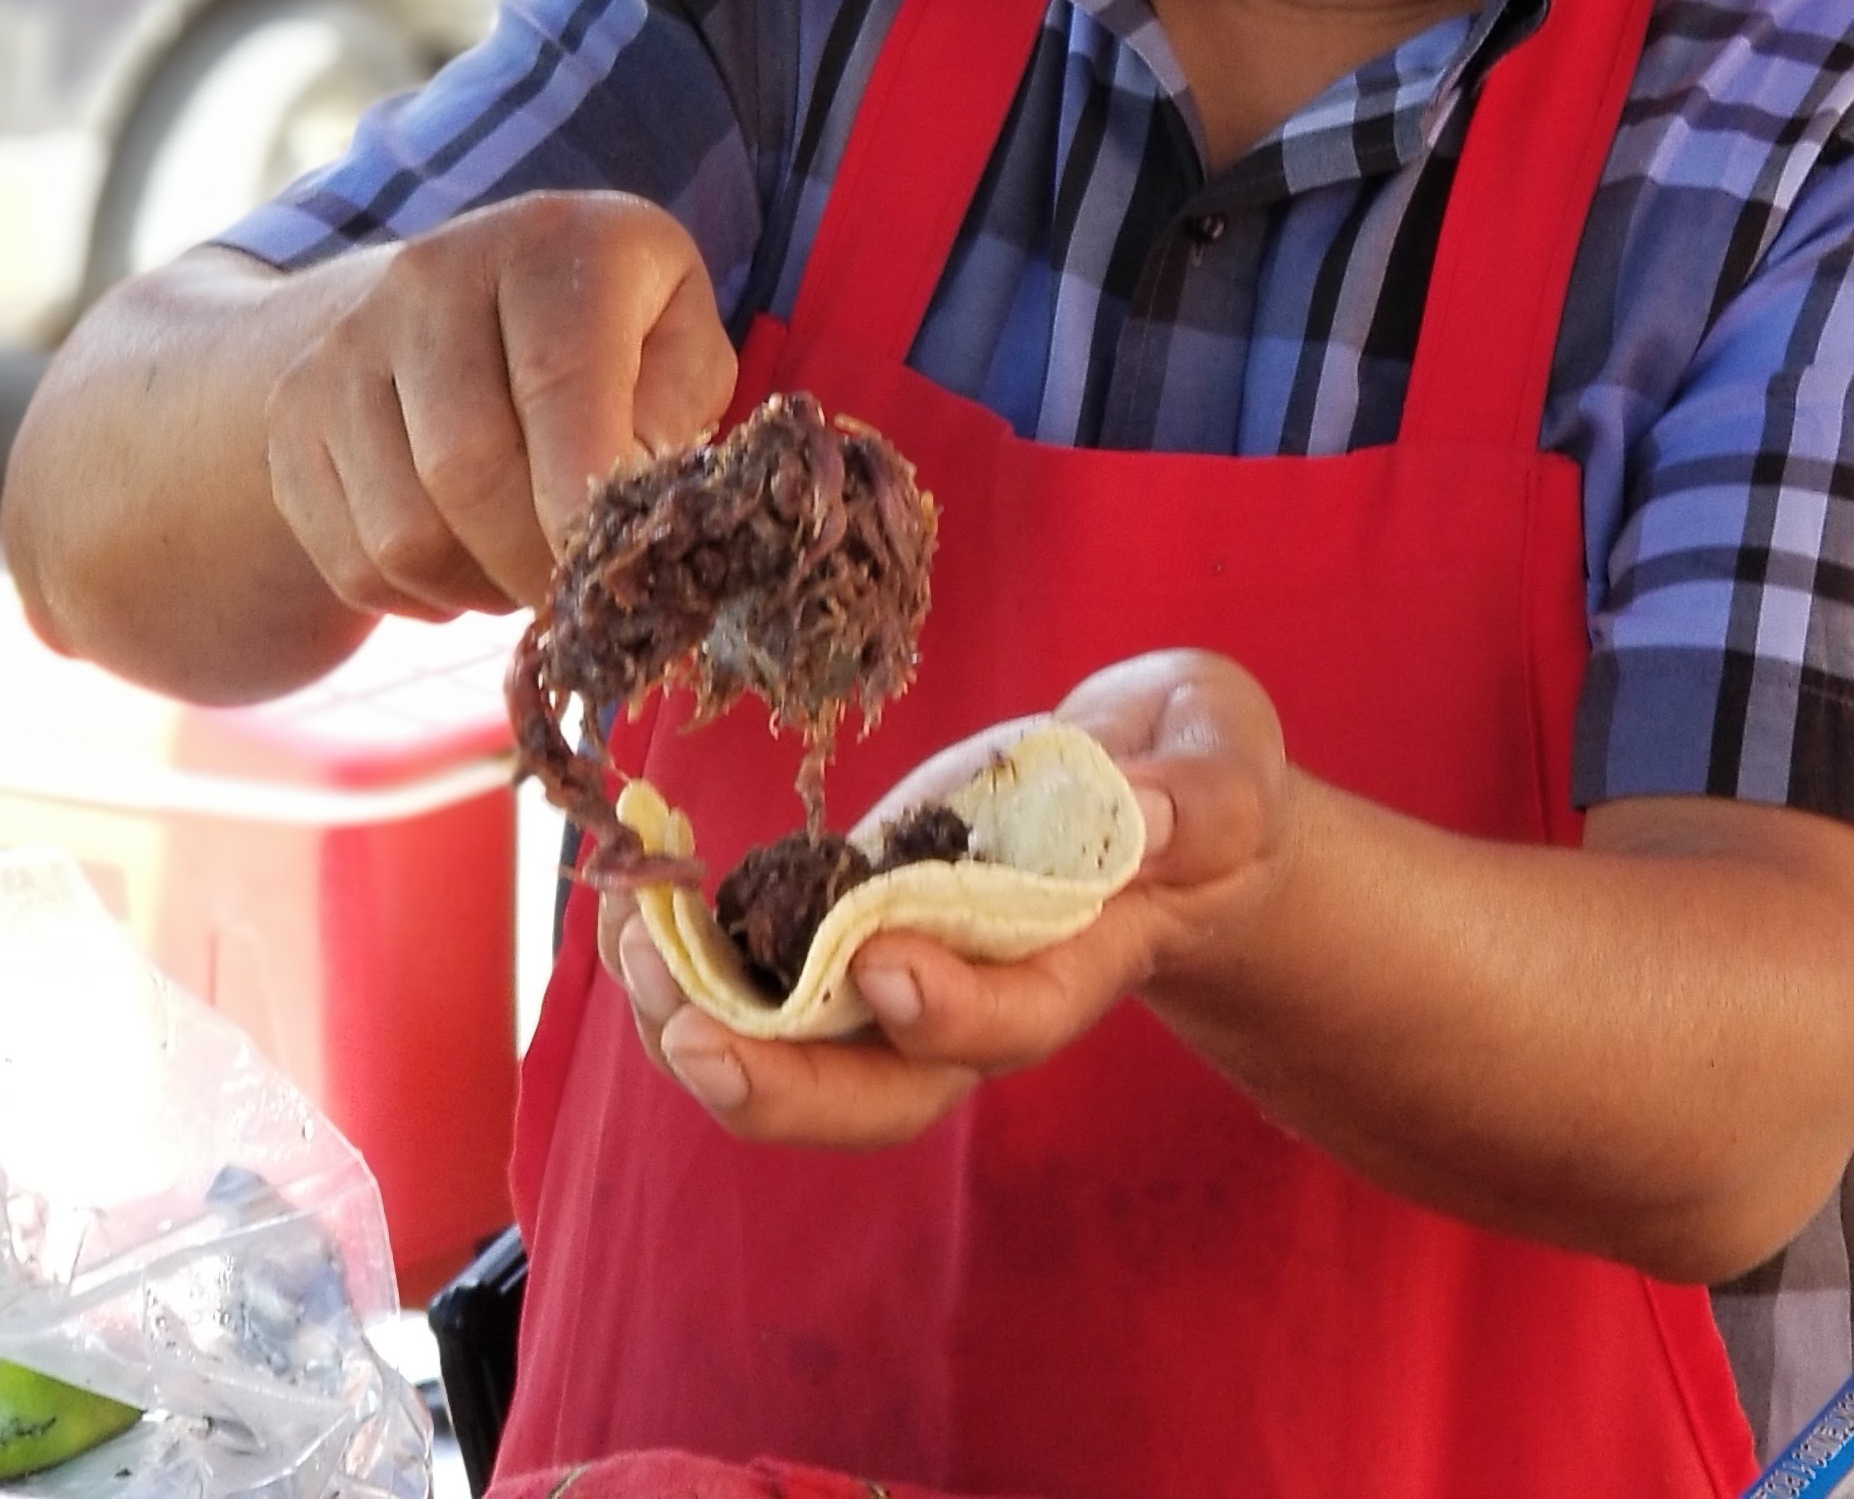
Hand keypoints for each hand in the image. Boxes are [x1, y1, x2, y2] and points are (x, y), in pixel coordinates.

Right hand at [256, 190, 736, 621]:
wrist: (453, 292)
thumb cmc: (607, 328)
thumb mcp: (677, 339)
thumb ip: (677, 414)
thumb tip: (630, 515)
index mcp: (552, 245)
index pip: (558, 382)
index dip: (583, 499)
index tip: (609, 566)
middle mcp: (431, 276)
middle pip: (467, 468)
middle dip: (534, 563)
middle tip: (578, 593)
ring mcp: (346, 343)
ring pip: (401, 532)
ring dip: (477, 588)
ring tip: (527, 570)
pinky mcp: (293, 413)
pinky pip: (350, 558)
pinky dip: (417, 596)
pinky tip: (465, 562)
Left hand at [610, 650, 1293, 1147]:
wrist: (1158, 789)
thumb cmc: (1199, 775)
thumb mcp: (1227, 757)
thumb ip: (1202, 794)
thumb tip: (1141, 815)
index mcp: (1082, 953)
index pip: (1017, 1017)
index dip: (951, 1010)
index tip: (883, 961)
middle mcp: (979, 991)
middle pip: (881, 1095)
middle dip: (782, 1083)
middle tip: (690, 1034)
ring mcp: (906, 969)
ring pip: (798, 1054)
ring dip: (699, 1023)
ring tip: (626, 947)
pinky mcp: (851, 925)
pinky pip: (757, 977)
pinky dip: (684, 954)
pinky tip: (626, 899)